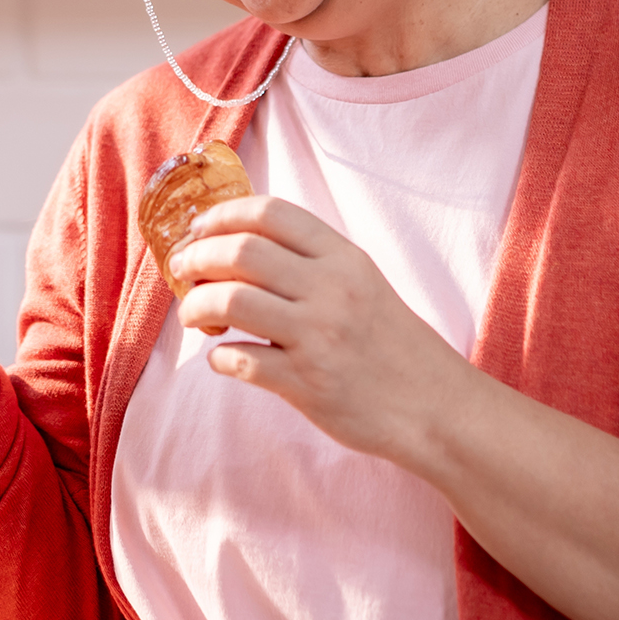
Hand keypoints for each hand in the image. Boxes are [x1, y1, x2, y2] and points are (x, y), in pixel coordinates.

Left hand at [167, 195, 476, 463]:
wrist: (435, 407)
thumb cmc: (392, 345)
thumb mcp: (362, 283)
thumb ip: (312, 262)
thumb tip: (237, 245)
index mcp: (343, 258)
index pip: (270, 212)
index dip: (222, 216)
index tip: (198, 230)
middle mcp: (331, 289)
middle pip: (240, 251)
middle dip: (196, 257)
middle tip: (182, 272)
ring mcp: (319, 336)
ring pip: (230, 300)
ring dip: (195, 307)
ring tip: (193, 317)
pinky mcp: (308, 383)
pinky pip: (240, 361)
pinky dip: (219, 358)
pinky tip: (223, 359)